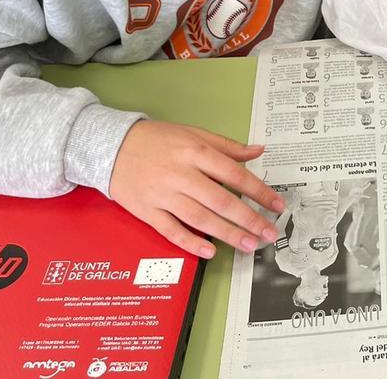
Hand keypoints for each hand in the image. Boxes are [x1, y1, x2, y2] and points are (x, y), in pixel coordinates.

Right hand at [109, 121, 284, 257]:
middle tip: (268, 233)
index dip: (258, 191)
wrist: (110, 146)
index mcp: (195, 152)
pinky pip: (171, 230)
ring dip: (227, 234)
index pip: (234, 174)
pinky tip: (210, 251)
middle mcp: (181, 174)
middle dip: (248, 219)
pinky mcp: (147, 211)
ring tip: (249, 245)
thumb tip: (259, 151)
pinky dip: (190, 242)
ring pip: (200, 218)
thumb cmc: (156, 139)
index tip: (276, 205)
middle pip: (220, 200)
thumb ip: (227, 146)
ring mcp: (163, 194)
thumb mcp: (193, 133)